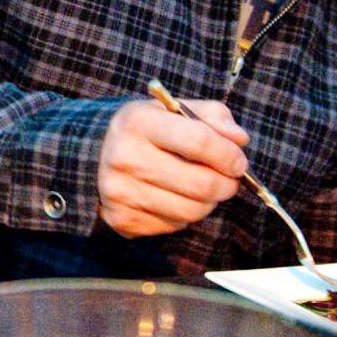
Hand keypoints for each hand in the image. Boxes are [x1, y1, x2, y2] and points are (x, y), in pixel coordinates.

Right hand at [95, 97, 247, 237]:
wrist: (96, 156)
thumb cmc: (147, 132)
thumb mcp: (174, 111)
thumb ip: (212, 117)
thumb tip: (239, 140)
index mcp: (138, 122)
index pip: (199, 141)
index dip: (229, 155)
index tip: (239, 162)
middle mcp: (124, 156)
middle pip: (201, 183)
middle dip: (226, 185)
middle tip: (229, 181)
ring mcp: (120, 192)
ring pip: (191, 210)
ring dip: (208, 203)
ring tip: (202, 189)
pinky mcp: (122, 219)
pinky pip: (174, 225)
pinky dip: (183, 216)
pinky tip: (174, 199)